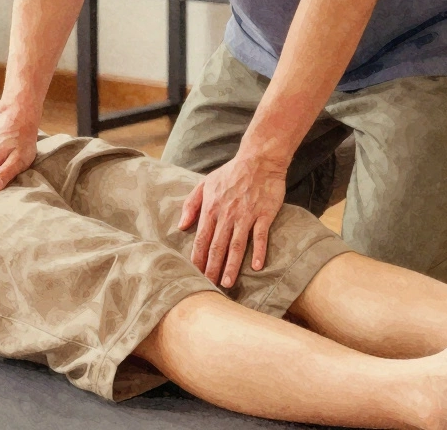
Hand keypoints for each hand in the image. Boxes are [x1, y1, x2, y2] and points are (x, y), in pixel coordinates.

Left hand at [178, 152, 286, 287]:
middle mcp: (227, 214)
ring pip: (236, 245)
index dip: (198, 258)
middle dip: (212, 268)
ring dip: (231, 265)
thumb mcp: (205, 184)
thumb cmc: (231, 172)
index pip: (202, 238)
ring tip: (227, 283)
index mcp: (211, 208)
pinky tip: (256, 267)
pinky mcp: (264, 214)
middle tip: (209, 287)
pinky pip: (261, 236)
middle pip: (217, 246)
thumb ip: (191, 205)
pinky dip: (259, 251)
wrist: (259, 159)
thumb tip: (181, 226)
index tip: (194, 274)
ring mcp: (246, 215)